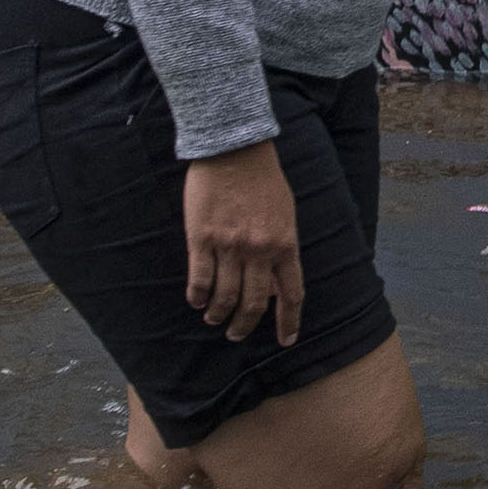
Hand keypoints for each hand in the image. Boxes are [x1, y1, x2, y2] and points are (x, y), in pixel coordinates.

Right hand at [182, 141, 302, 344]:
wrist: (234, 148)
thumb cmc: (264, 179)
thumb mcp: (286, 214)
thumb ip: (283, 248)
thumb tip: (277, 284)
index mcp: (285, 244)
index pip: (292, 294)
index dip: (289, 321)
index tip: (287, 340)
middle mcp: (259, 250)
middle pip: (254, 303)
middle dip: (245, 325)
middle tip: (236, 334)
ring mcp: (229, 246)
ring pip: (224, 296)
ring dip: (218, 314)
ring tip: (214, 319)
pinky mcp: (202, 238)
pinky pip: (200, 278)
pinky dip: (198, 296)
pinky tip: (196, 302)